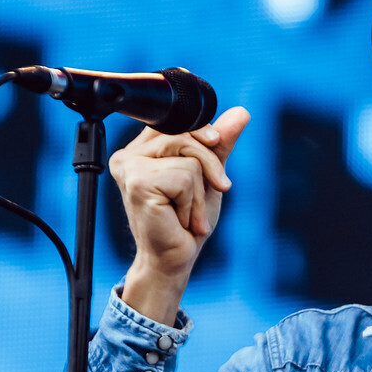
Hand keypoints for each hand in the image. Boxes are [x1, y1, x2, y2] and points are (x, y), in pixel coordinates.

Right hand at [111, 105, 251, 324]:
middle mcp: (129, 154)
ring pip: (189, 158)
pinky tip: (178, 219)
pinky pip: (185, 177)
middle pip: (186, 136)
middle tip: (209, 193)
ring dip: (199, 192)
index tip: (216, 148)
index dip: (202, 133)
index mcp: (141, 148)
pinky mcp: (137, 182)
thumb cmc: (187, 221)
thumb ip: (220, 145)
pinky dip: (192, 202)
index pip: (176, 120)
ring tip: (188, 213)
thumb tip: (242, 113)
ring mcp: (129, 167)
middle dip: (209, 166)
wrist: (174, 258)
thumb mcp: (208, 176)